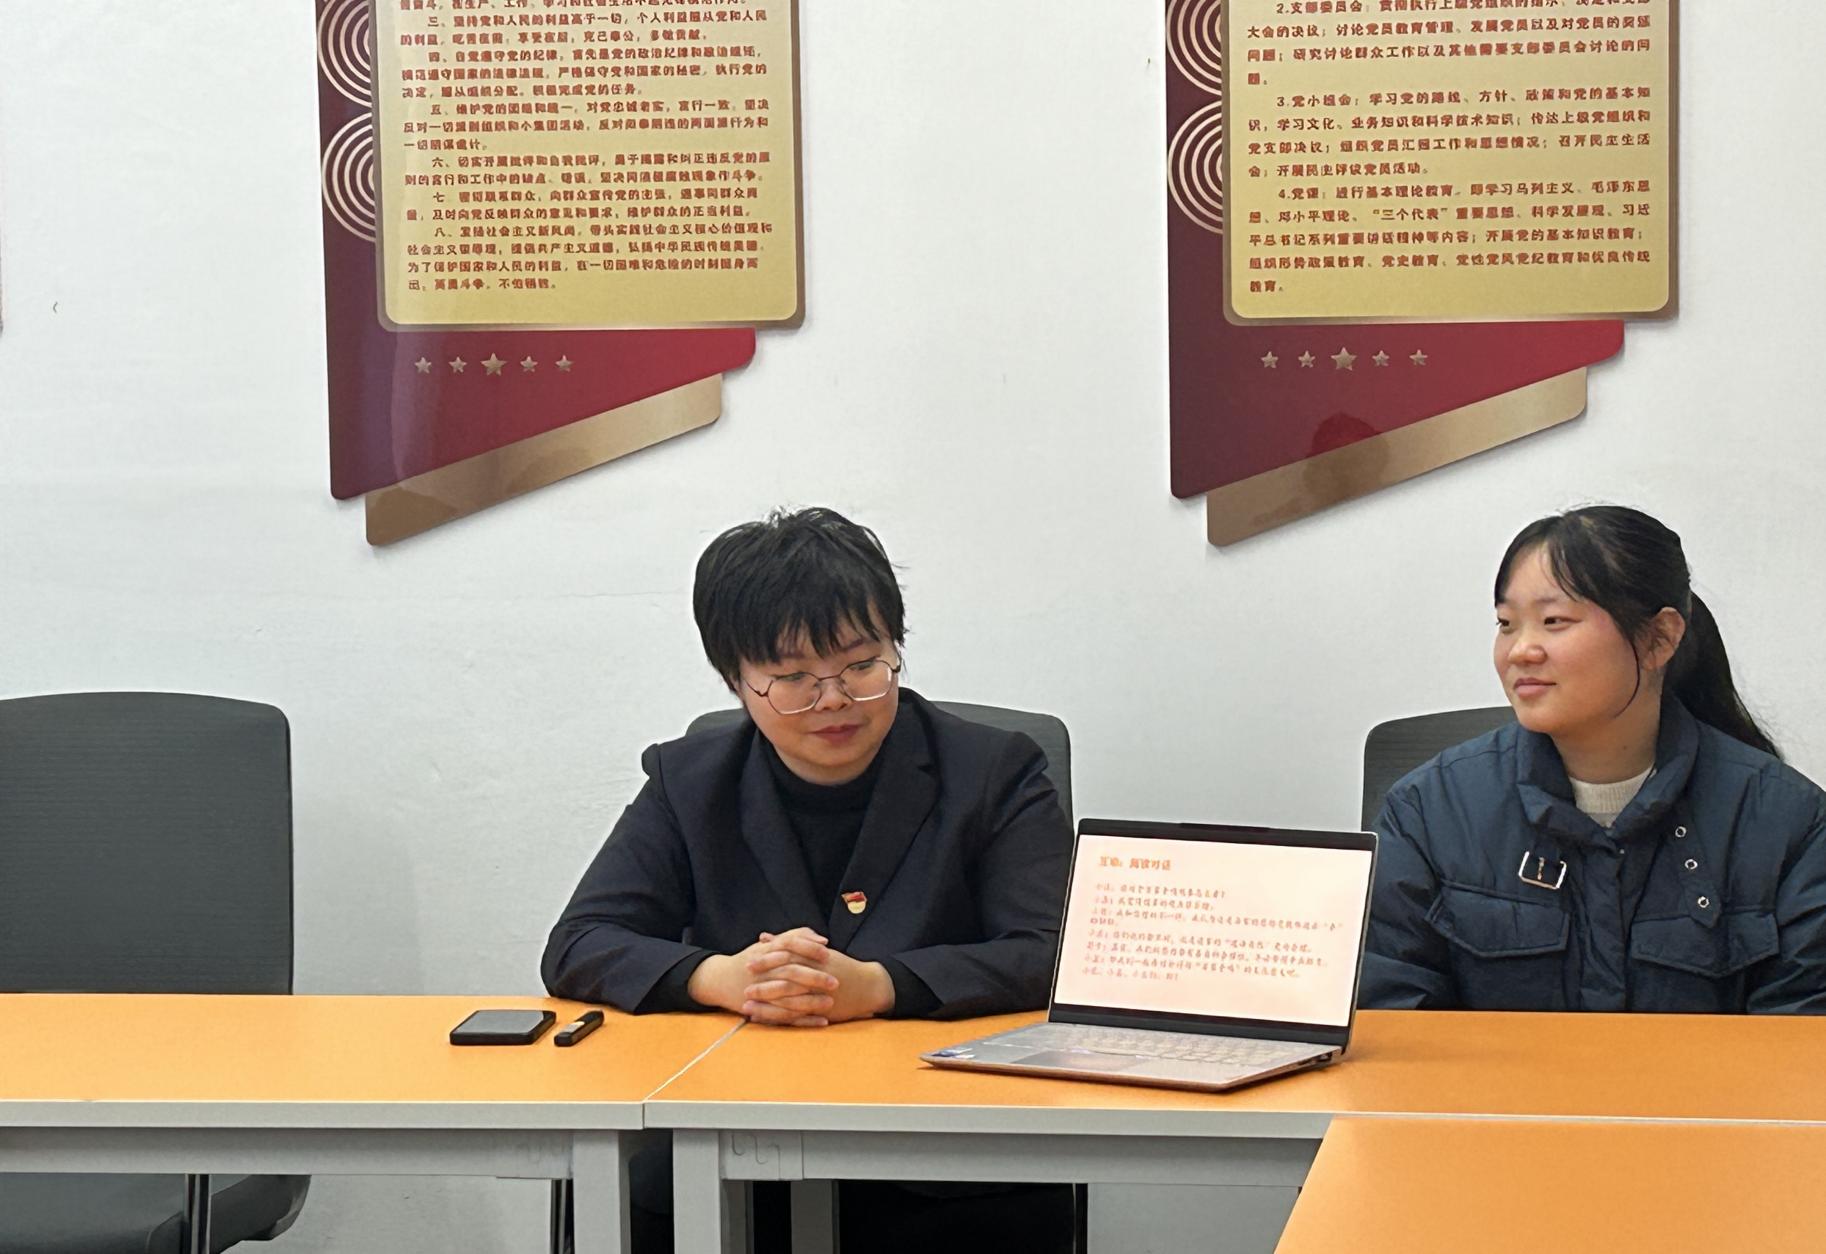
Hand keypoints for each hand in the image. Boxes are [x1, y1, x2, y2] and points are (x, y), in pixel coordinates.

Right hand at [687, 928, 835, 1023]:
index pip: (789, 945)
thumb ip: (793, 937)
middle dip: (813, 977)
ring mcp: (760, 991)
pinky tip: (821, 1021)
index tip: (827, 952)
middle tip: (835, 981)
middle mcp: (762, 971)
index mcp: (765, 952)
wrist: (718, 980)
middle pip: (790, 972)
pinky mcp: (760, 1009)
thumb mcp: (767, 945)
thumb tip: (822, 939)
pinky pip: (784, 1017)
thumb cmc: (749, 959)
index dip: (808, 948)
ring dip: (810, 1001)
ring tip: (830, 1002)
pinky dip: (804, 1020)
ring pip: (788, 997)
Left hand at [743, 930, 894, 1026]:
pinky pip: (798, 1015)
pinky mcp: (822, 1010)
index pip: (787, 955)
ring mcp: (819, 993)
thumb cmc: (842, 967)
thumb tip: (764, 937)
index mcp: (815, 957)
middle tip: (744, 987)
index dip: (767, 959)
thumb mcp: (819, 951)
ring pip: (789, 999)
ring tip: (746, 1006)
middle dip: (763, 982)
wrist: (870, 986)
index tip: (748, 962)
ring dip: (766, 1004)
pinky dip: (780, 1018)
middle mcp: (816, 974)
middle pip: (786, 977)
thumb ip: (790, 943)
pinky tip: (765, 1020)